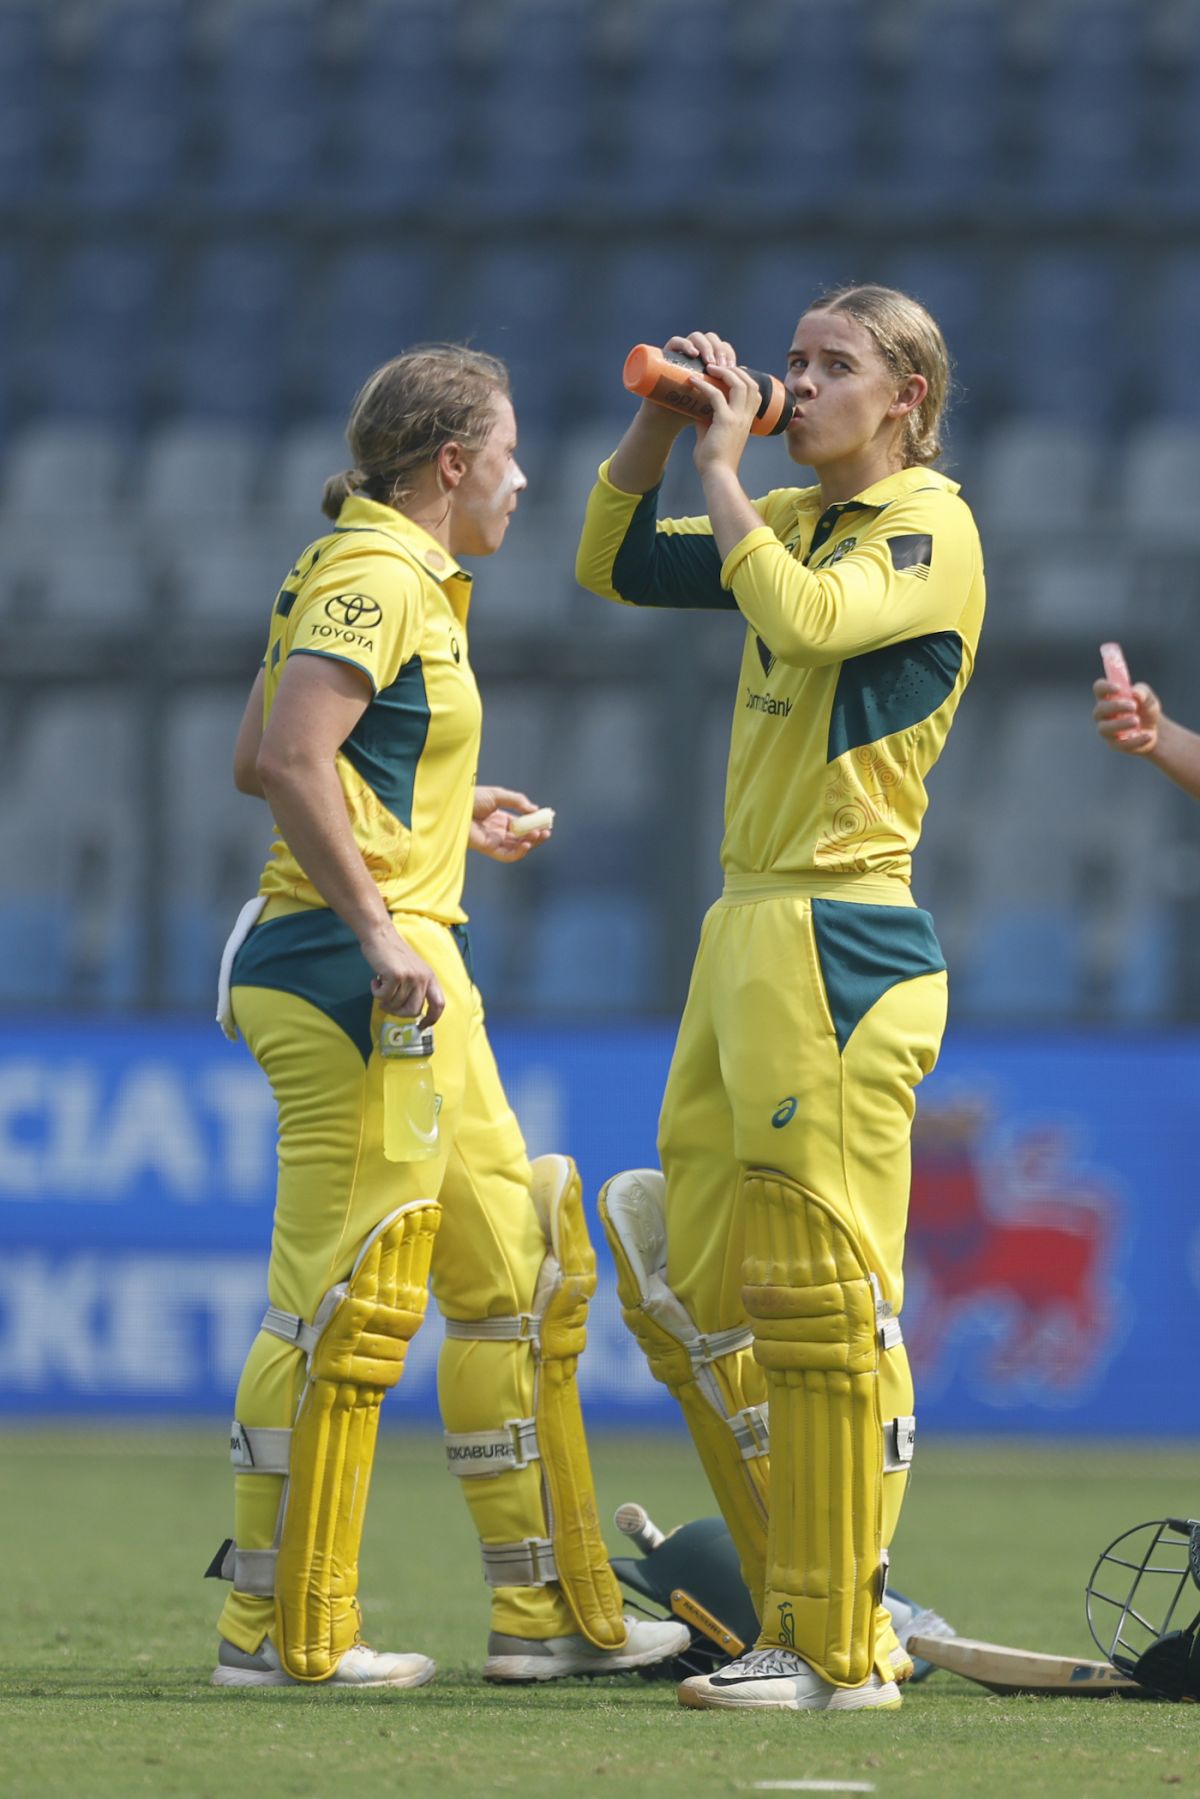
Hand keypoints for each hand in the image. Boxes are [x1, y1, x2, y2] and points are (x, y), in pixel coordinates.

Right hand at [360, 922, 445, 1024]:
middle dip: (398, 1012)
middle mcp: (423, 978)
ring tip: (380, 985)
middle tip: (386, 1005)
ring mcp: (410, 977)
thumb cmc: (394, 955)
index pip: (439, 1004)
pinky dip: (376, 992)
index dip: (431, 1019)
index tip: (421, 1026)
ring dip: (384, 1000)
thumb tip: (411, 1012)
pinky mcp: (396, 976)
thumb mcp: (413, 970)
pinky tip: (376, 981)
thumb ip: (416, 988)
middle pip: (413, 1011)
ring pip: (396, 1005)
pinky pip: (384, 997)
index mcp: (430, 977)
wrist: (381, 936)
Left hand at [469, 784, 551, 861]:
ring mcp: (493, 840)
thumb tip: (535, 809)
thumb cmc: (471, 798)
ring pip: (517, 847)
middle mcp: (498, 831)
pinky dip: (519, 852)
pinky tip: (527, 844)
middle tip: (546, 831)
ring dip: (531, 843)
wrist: (453, 805)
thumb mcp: (498, 795)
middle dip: (536, 835)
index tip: (546, 820)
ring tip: (539, 834)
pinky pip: (507, 855)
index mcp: (500, 818)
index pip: (521, 825)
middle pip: (522, 837)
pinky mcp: (488, 848)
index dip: (534, 824)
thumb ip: (517, 802)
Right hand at [634, 331, 739, 435]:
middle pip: (711, 339)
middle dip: (720, 350)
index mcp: (707, 360)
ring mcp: (680, 353)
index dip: (729, 355)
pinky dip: (685, 344)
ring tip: (709, 363)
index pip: (722, 347)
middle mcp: (694, 353)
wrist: (669, 420)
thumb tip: (752, 379)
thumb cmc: (692, 411)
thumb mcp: (716, 400)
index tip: (733, 369)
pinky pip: (675, 341)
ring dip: (706, 346)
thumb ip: (730, 390)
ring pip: (696, 336)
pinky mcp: (666, 356)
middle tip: (723, 366)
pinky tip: (693, 354)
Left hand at [691, 362, 760, 477]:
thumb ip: (707, 419)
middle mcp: (746, 417)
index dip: (744, 378)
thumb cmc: (714, 460)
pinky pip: (716, 395)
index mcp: (747, 420)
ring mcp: (737, 418)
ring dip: (723, 372)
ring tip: (708, 367)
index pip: (754, 392)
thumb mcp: (711, 434)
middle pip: (750, 383)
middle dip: (735, 370)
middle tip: (716, 366)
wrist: (717, 476)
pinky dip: (704, 385)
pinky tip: (692, 381)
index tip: (729, 372)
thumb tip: (696, 407)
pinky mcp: (725, 421)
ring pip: (738, 384)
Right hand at [1092, 678, 1160, 755]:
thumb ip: (1143, 692)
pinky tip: (1148, 735)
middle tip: (1133, 706)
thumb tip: (1135, 693)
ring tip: (1137, 721)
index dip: (1105, 687)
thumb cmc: (1145, 709)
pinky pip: (1121, 744)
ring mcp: (1107, 730)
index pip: (1099, 688)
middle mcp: (1102, 714)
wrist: (1155, 730)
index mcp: (1108, 697)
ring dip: (1120, 724)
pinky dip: (1136, 740)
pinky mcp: (1115, 744)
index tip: (1119, 688)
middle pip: (1100, 709)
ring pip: (1104, 728)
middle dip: (1115, 706)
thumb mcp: (1149, 698)